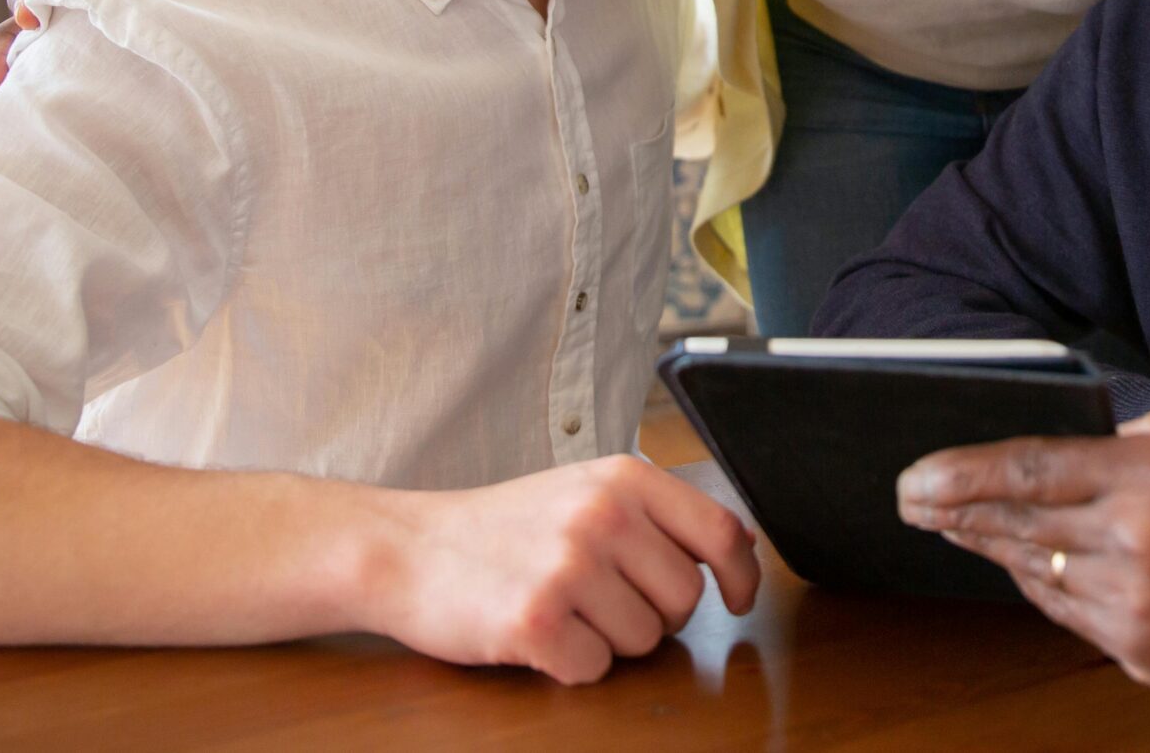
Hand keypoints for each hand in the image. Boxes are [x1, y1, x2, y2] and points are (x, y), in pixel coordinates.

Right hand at [357, 455, 761, 682]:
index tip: (738, 599)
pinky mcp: (536, 620)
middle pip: (685, 600)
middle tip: (600, 599)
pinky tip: (538, 632)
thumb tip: (739, 543)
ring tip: (562, 607)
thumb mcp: (585, 491)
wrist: (408, 549)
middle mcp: (602, 516)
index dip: (741, 576)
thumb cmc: (503, 527)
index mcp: (622, 478)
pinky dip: (570, 664)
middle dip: (654, 614)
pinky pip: (594, 669)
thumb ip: (657, 513)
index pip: (720, 532)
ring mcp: (568, 567)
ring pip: (644, 641)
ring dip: (609, 640)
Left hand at [897, 409, 1149, 702]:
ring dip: (989, 546)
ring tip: (955, 526)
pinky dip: (1039, 583)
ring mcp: (1135, 607)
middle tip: (909, 498)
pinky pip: (1069, 613)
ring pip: (1036, 569)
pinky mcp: (1141, 654)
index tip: (916, 473)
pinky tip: (1020, 564)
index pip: (1030, 468)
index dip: (961, 471)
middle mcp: (1135, 544)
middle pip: (1016, 522)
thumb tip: (1098, 440)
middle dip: (953, 510)